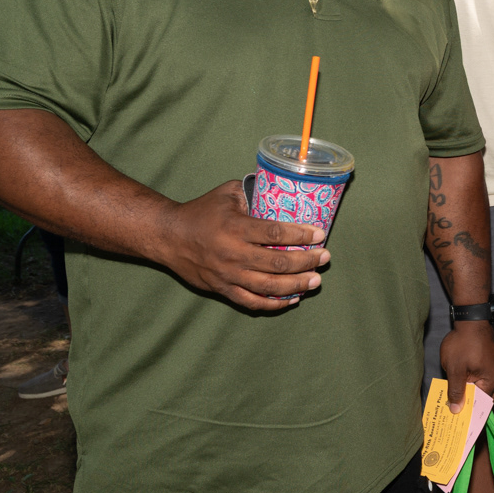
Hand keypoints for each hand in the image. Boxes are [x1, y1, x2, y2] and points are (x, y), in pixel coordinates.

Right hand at [155, 181, 329, 311]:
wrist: (168, 237)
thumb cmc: (201, 211)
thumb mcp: (227, 193)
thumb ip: (254, 191)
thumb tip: (282, 189)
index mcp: (235, 228)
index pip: (274, 234)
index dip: (300, 235)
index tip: (320, 234)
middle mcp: (232, 254)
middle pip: (278, 264)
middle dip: (307, 262)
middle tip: (325, 257)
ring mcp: (227, 275)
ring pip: (269, 287)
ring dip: (297, 285)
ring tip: (315, 280)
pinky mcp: (222, 290)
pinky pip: (252, 302)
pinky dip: (274, 304)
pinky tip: (292, 299)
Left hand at [439, 321, 493, 410]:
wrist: (471, 318)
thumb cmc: (463, 342)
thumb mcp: (455, 369)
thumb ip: (456, 390)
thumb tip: (456, 410)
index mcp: (492, 380)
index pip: (483, 406)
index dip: (471, 416)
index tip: (462, 427)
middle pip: (485, 399)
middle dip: (471, 407)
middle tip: (456, 418)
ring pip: (484, 388)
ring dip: (471, 395)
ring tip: (456, 403)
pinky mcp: (491, 361)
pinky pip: (483, 378)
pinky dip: (473, 384)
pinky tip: (461, 386)